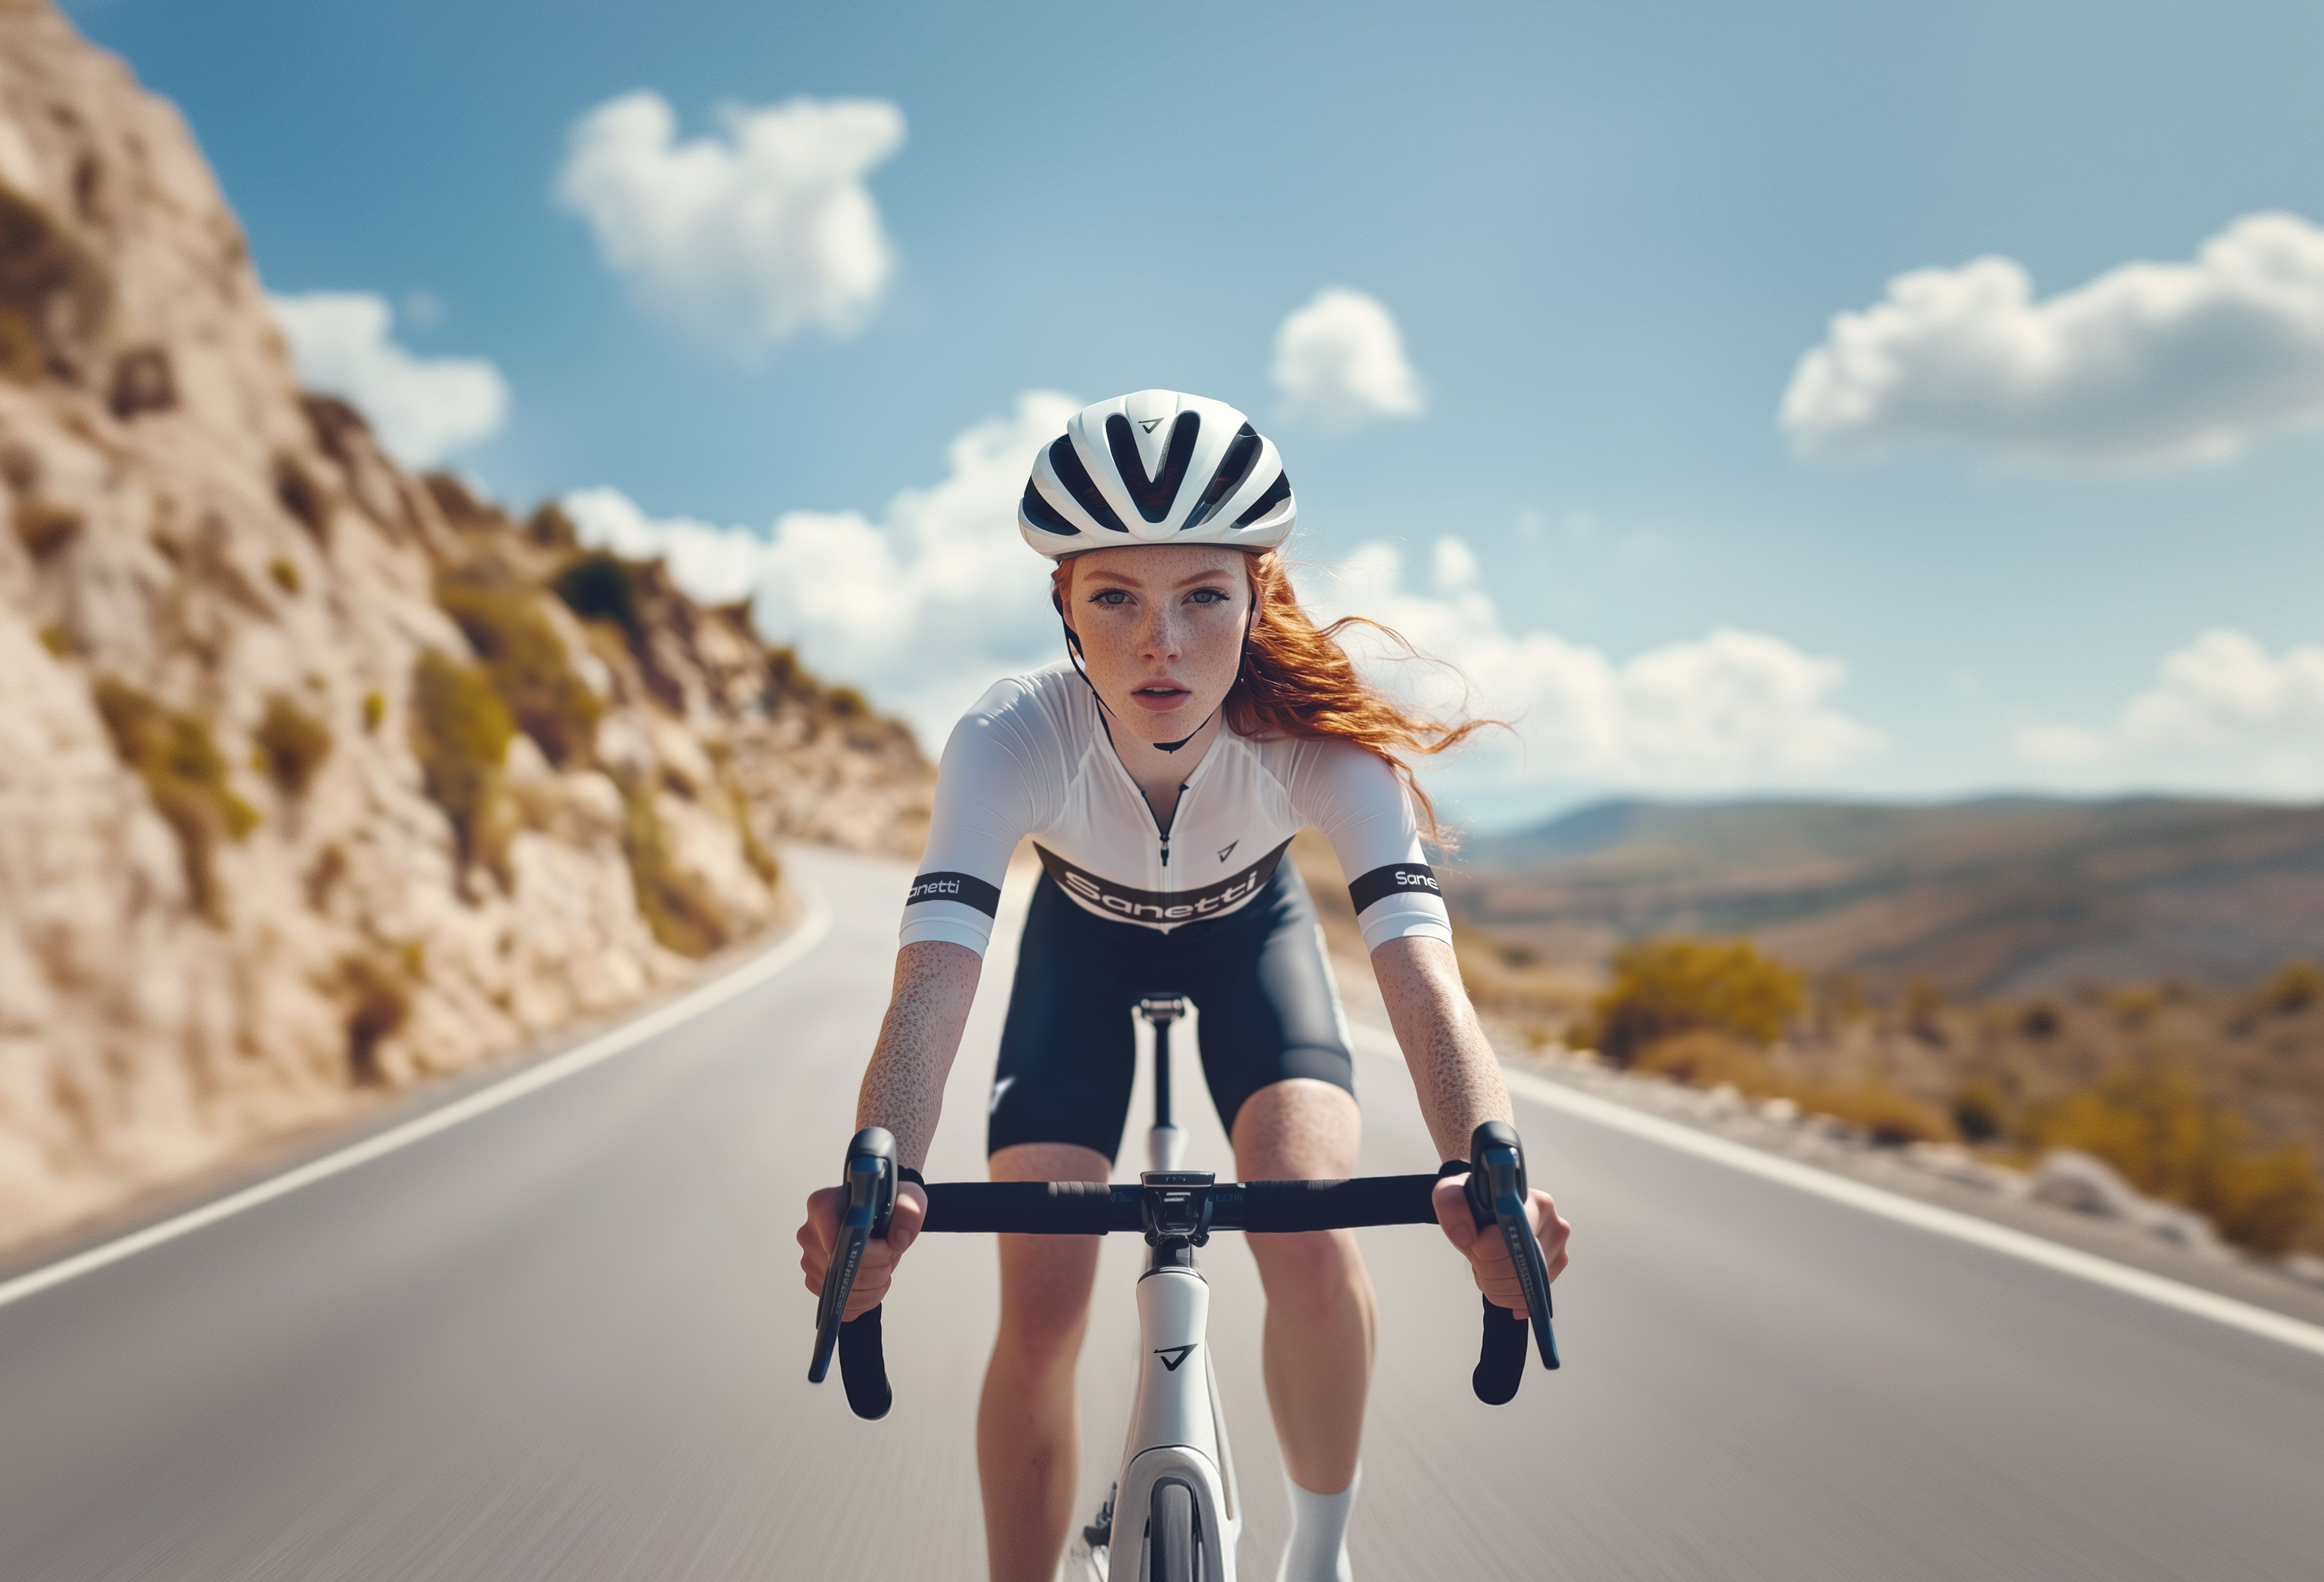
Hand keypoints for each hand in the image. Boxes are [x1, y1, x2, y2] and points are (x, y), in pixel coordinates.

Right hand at [797, 1182, 926, 1320]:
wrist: (875, 1217)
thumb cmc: (883, 1205)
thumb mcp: (906, 1197)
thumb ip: (909, 1210)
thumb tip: (899, 1240)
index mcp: (823, 1206)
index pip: (833, 1233)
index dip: (864, 1249)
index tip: (885, 1247)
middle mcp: (810, 1235)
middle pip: (845, 1268)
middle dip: (879, 1267)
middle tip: (891, 1253)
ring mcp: (811, 1263)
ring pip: (847, 1292)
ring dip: (875, 1285)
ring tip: (883, 1265)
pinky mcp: (817, 1285)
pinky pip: (844, 1307)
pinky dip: (866, 1300)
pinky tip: (875, 1282)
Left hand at [1431, 1175, 1569, 1317]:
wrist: (1487, 1211)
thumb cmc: (1477, 1202)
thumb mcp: (1452, 1193)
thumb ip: (1451, 1206)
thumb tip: (1466, 1237)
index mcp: (1538, 1204)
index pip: (1517, 1238)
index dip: (1488, 1250)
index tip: (1474, 1245)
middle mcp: (1555, 1227)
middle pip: (1519, 1268)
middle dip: (1487, 1269)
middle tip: (1476, 1255)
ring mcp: (1557, 1253)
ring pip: (1522, 1288)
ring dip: (1494, 1284)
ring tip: (1486, 1264)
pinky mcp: (1551, 1275)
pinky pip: (1526, 1299)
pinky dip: (1505, 1296)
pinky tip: (1497, 1280)